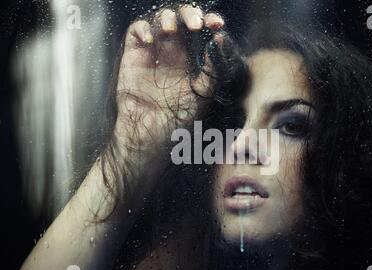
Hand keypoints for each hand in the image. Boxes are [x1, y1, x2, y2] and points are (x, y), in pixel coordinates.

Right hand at [114, 4, 224, 161]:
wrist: (150, 134)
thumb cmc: (178, 119)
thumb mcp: (203, 95)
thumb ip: (212, 70)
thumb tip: (220, 40)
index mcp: (190, 59)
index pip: (201, 32)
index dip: (209, 21)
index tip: (218, 24)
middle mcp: (172, 52)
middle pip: (181, 19)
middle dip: (189, 14)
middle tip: (196, 24)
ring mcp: (152, 53)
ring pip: (158, 21)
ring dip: (166, 18)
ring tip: (172, 29)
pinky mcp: (133, 56)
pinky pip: (135, 32)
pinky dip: (142, 29)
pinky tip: (150, 39)